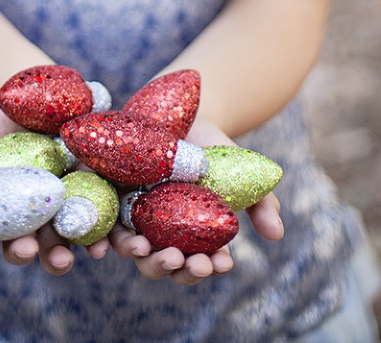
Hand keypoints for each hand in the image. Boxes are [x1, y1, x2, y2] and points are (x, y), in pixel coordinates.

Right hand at [0, 90, 112, 274]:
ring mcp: (54, 205)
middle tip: (27, 249)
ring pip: (57, 239)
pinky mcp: (84, 188)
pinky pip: (90, 215)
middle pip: (23, 246)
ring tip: (64, 258)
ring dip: (60, 255)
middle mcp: (23, 216)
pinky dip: (95, 233)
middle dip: (24, 253)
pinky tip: (99, 242)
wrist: (23, 88)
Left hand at [108, 117, 283, 285]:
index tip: (220, 264)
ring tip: (146, 248)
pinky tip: (105, 241)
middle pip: (161, 263)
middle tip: (182, 259)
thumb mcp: (243, 174)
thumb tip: (277, 234)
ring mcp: (132, 213)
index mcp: (192, 236)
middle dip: (172, 267)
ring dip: (138, 254)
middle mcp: (160, 231)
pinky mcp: (110, 191)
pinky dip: (103, 235)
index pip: (199, 263)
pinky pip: (102, 218)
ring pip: (130, 247)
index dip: (207, 268)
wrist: (186, 111)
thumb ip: (263, 204)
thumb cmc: (218, 149)